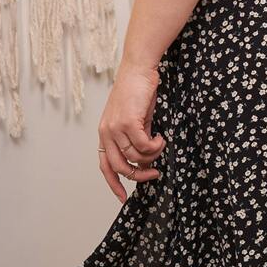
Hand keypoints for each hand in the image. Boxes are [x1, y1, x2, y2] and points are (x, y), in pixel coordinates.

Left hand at [97, 59, 166, 202]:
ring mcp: (115, 128)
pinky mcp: (128, 122)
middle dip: (138, 175)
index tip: (123, 197)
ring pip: (134, 156)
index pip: (105, 166)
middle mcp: (106, 133)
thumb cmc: (138, 91)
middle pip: (119, 166)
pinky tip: (161, 138)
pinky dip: (155, 146)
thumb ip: (136, 139)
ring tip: (161, 144)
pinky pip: (143, 145)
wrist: (138, 69)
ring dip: (152, 156)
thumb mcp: (135, 119)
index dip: (114, 184)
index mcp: (105, 133)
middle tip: (154, 174)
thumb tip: (144, 160)